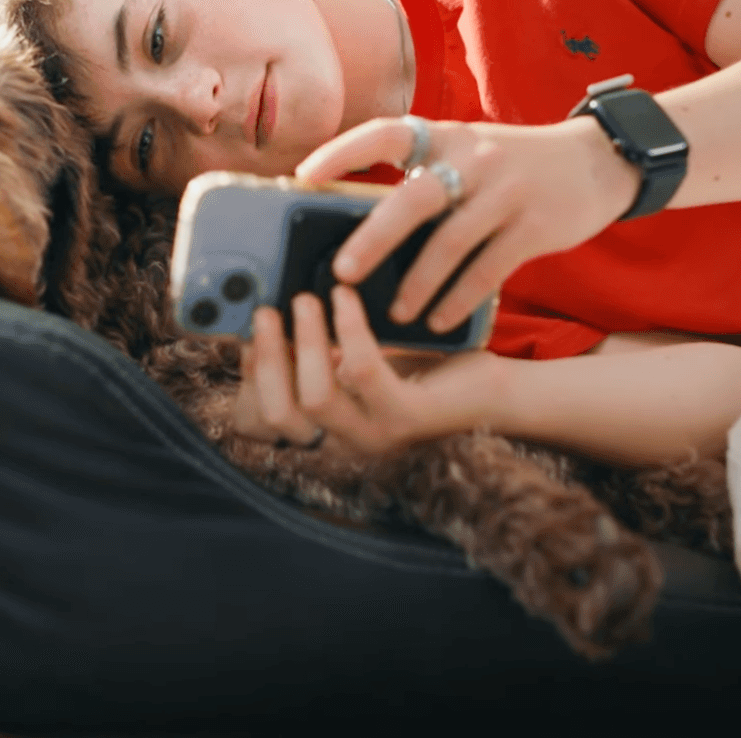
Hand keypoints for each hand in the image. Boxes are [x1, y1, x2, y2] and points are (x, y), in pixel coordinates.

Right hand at [232, 288, 501, 456]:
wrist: (494, 390)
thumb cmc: (426, 368)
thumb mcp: (364, 357)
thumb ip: (326, 347)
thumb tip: (281, 301)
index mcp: (330, 431)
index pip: (267, 420)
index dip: (249, 376)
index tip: (246, 329)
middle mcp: (346, 443)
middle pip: (279, 414)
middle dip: (264, 358)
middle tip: (267, 309)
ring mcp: (376, 437)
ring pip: (314, 397)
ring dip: (305, 341)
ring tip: (308, 298)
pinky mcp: (407, 418)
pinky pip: (363, 370)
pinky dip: (349, 327)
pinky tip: (347, 297)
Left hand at [295, 115, 638, 332]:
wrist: (596, 161)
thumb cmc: (511, 166)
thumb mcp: (468, 153)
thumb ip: (425, 178)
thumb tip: (359, 228)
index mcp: (445, 136)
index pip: (385, 133)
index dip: (341, 151)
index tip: (303, 176)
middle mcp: (474, 158)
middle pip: (415, 198)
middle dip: (373, 238)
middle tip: (342, 273)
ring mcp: (507, 192)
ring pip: (450, 243)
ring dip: (416, 284)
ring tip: (393, 315)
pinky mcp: (535, 226)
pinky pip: (488, 269)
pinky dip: (458, 299)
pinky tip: (438, 320)